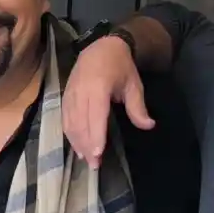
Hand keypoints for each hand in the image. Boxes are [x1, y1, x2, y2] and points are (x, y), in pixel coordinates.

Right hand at [62, 33, 152, 166]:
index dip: (96, 135)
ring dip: (77, 142)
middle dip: (87, 145)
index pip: (95, 115)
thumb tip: (148, 126)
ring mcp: (70, 94)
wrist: (101, 47)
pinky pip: (65, 119)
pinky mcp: (65, 97)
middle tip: (94, 165)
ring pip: (70, 123)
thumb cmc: (120, 66)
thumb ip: (138, 107)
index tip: (98, 152)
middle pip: (81, 123)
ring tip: (86, 158)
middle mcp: (81, 92)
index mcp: (98, 87)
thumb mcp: (134, 84)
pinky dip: (70, 134)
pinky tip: (77, 146)